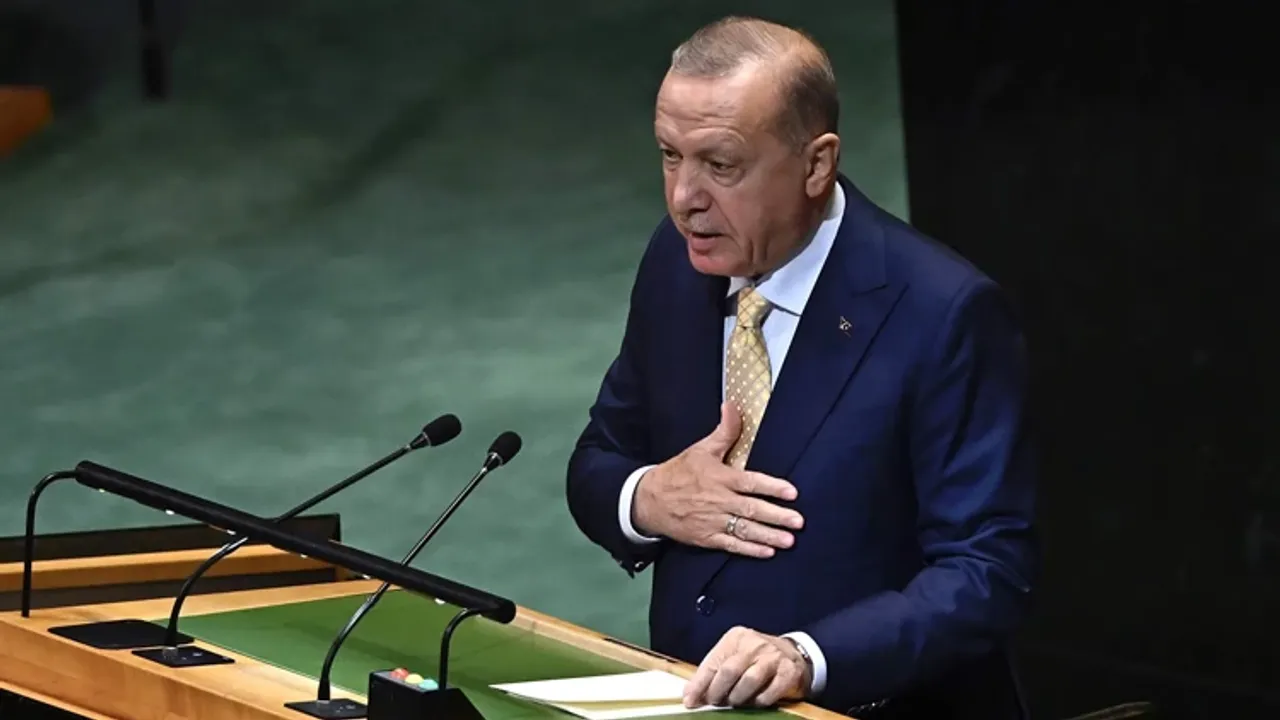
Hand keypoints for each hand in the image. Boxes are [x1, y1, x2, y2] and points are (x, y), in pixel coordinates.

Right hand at [631, 402, 803, 557]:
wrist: (649, 500)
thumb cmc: (678, 473)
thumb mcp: (701, 449)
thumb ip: (724, 431)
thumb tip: (733, 406)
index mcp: (719, 477)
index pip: (750, 482)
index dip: (772, 487)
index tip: (792, 493)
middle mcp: (718, 501)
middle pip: (751, 509)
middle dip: (777, 516)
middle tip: (798, 521)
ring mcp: (712, 521)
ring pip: (744, 530)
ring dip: (768, 536)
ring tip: (788, 540)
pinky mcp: (706, 538)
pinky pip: (731, 545)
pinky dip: (749, 550)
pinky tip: (767, 552)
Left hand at [683, 626, 810, 707]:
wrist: (792, 654)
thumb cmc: (756, 658)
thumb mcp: (734, 657)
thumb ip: (714, 672)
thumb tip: (691, 695)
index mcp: (736, 638)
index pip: (713, 662)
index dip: (699, 684)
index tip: (690, 700)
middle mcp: (754, 643)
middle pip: (729, 670)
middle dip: (717, 691)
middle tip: (715, 702)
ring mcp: (772, 656)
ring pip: (749, 680)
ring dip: (738, 697)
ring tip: (735, 701)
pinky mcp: (788, 671)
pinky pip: (769, 692)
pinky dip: (759, 701)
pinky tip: (756, 701)